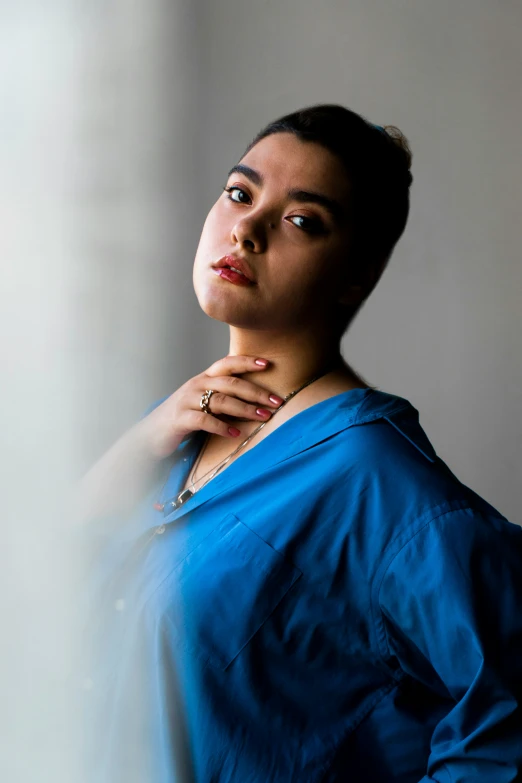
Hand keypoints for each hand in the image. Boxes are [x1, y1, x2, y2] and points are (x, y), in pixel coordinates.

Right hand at [137, 356, 283, 459]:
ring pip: (220, 400)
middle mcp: (196, 385)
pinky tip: (236, 433)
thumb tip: (256, 399)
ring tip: (264, 417)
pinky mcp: (180, 419)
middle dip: (256, 391)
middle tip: (276, 401)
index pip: (227, 363)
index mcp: (204, 378)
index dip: (247, 361)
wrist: (150, 434)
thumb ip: (224, 396)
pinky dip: (222, 426)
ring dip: (245, 409)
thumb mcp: (204, 401)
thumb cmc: (184, 417)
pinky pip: (204, 420)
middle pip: (230, 383)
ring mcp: (187, 401)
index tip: (267, 364)